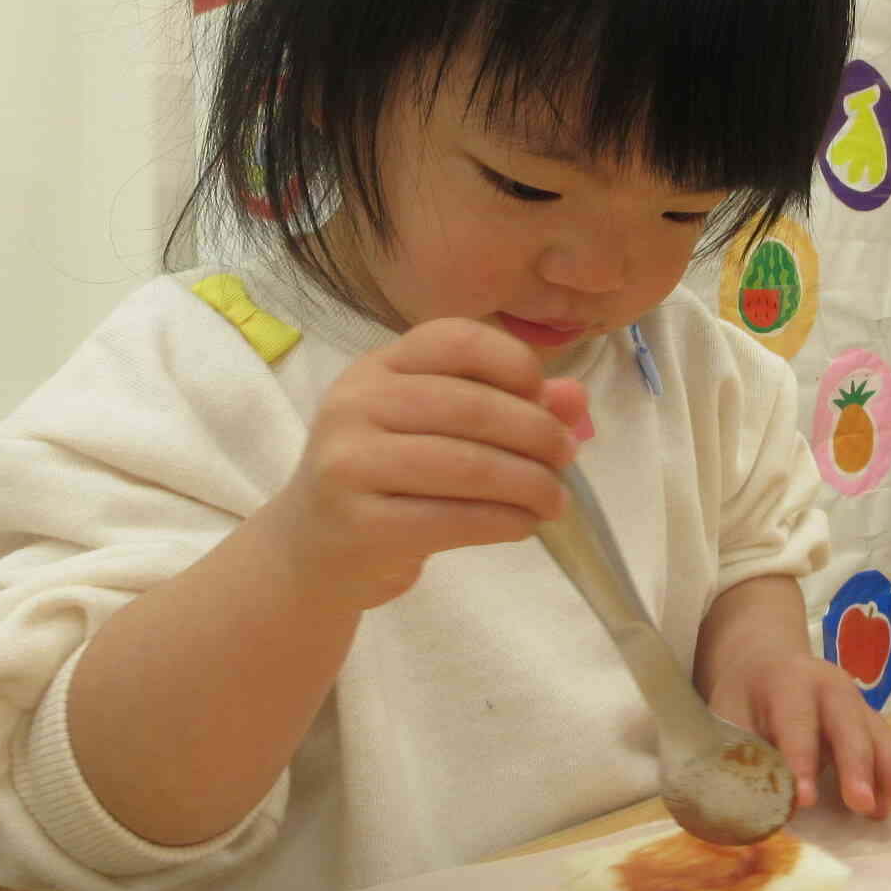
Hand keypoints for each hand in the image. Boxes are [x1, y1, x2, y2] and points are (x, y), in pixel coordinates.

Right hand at [262, 318, 587, 609]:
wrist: (314, 551)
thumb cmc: (388, 479)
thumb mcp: (437, 431)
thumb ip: (508, 406)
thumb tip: (576, 398)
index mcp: (379, 366)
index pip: (456, 339)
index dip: (514, 361)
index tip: (545, 397)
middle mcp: (357, 403)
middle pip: (471, 406)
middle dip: (537, 433)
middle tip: (567, 457)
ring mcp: (350, 461)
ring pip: (467, 466)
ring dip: (529, 485)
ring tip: (555, 501)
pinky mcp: (358, 521)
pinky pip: (451, 518)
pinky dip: (503, 522)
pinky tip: (523, 525)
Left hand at [705, 652, 890, 820]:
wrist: (765, 663)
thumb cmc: (744, 699)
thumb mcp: (728, 718)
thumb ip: (739, 758)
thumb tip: (745, 811)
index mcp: (787, 682)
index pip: (796, 722)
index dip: (801, 760)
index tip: (805, 799)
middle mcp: (828, 686)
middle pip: (847, 723)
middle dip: (856, 764)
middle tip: (861, 803)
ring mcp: (854, 701)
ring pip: (877, 732)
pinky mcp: (867, 718)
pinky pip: (886, 743)